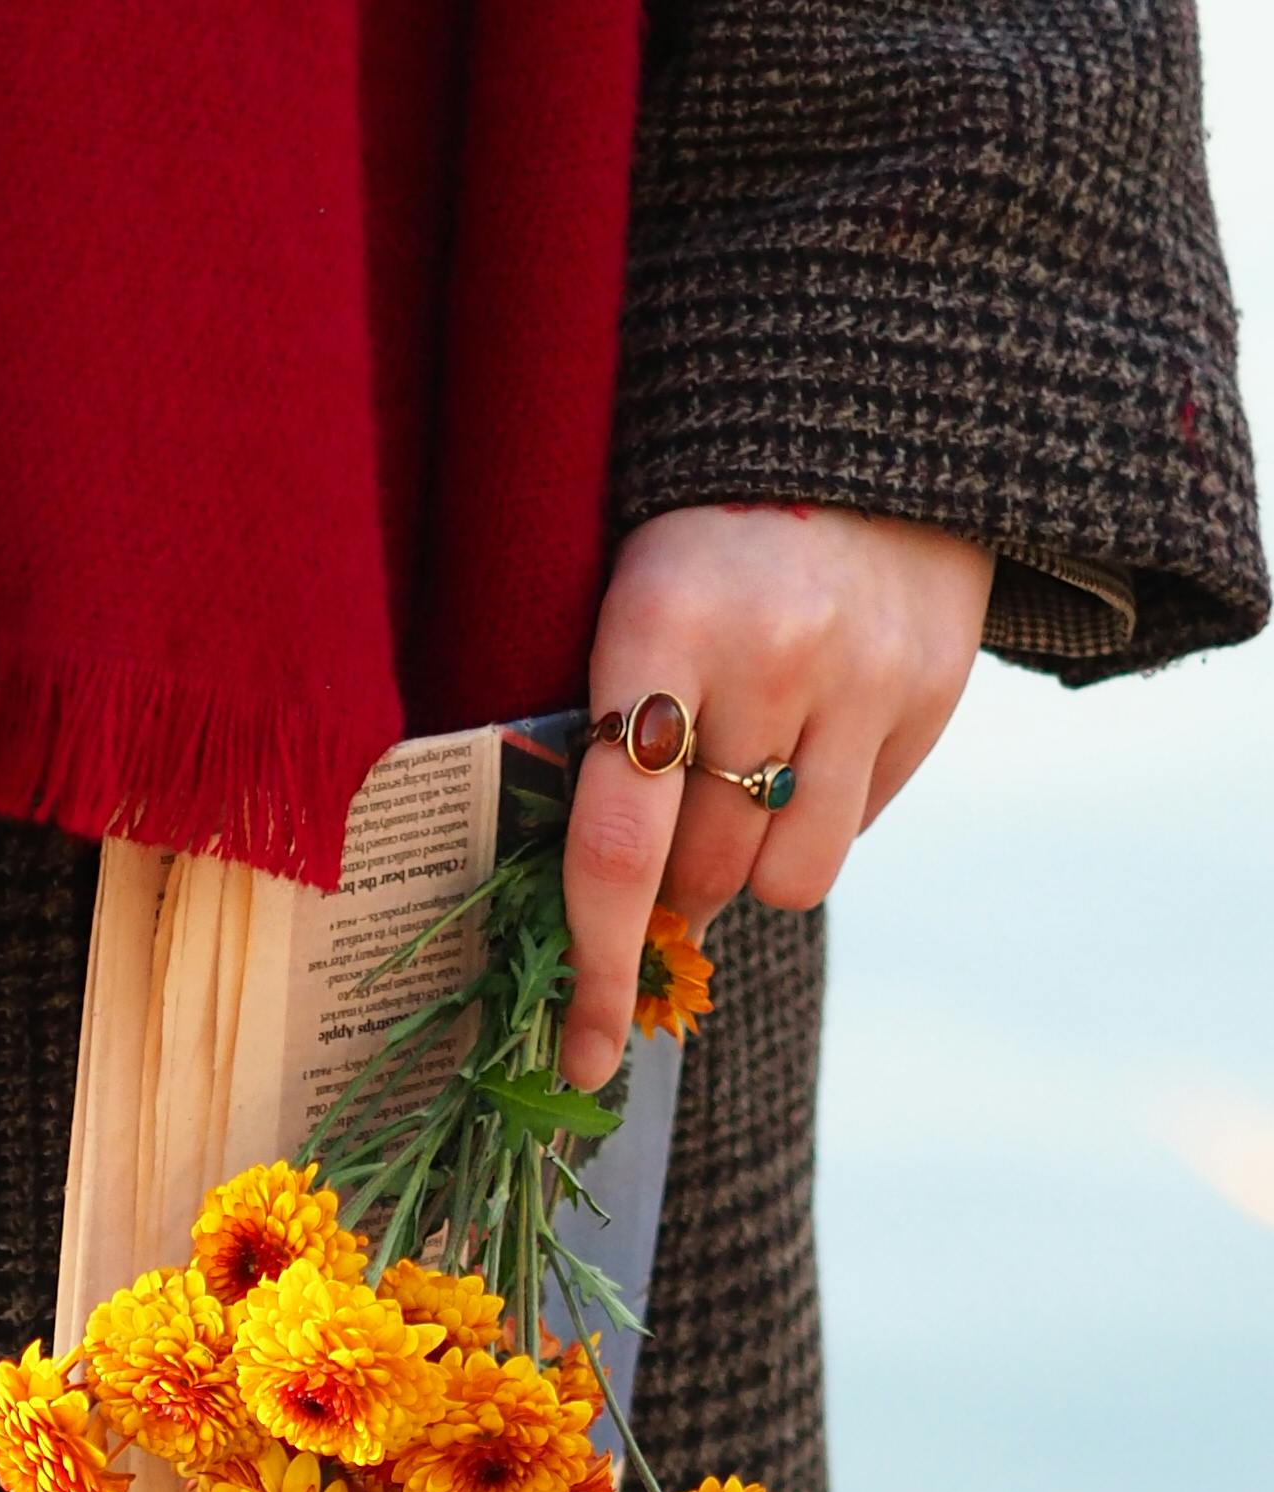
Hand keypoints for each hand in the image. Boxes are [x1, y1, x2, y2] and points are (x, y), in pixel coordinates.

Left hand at [561, 505, 995, 1085]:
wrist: (868, 407)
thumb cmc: (703, 529)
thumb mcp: (630, 598)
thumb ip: (611, 742)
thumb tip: (615, 921)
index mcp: (657, 623)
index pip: (615, 849)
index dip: (596, 970)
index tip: (585, 1055)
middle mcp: (770, 654)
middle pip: (706, 877)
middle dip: (678, 888)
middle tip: (673, 829)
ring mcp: (864, 674)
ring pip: (791, 878)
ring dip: (756, 864)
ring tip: (750, 774)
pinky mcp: (936, 686)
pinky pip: (858, 827)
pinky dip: (824, 810)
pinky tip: (815, 726)